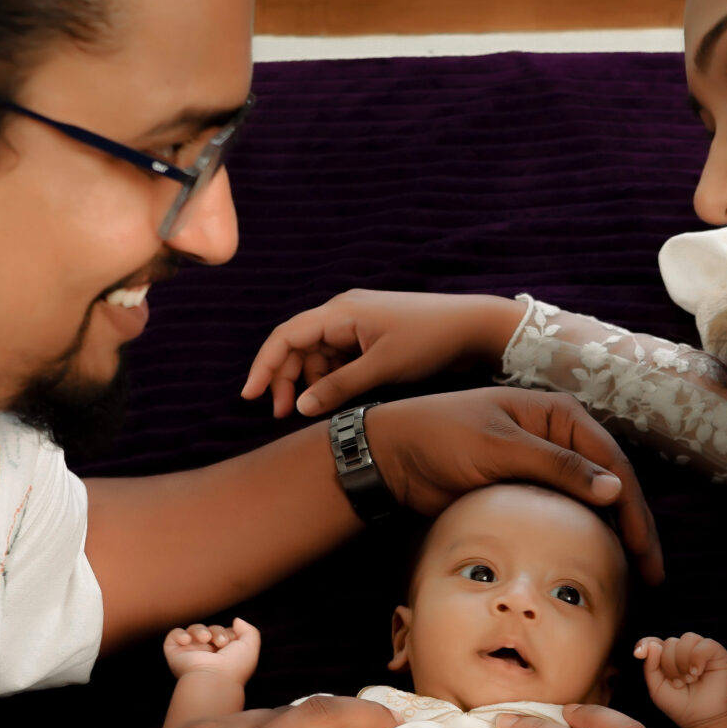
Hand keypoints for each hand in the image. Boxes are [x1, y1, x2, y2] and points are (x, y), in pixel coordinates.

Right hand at [163, 618, 260, 681]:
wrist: (214, 679)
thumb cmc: (234, 666)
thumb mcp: (250, 646)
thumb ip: (248, 630)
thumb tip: (236, 621)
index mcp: (223, 656)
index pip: (224, 634)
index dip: (228, 633)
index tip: (233, 641)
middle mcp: (206, 656)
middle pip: (210, 630)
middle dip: (217, 631)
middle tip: (221, 643)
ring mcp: (190, 655)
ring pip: (194, 630)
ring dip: (200, 630)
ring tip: (206, 639)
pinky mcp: (175, 654)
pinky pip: (174, 635)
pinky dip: (180, 634)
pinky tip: (188, 640)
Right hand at [241, 290, 526, 418]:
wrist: (476, 327)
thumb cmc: (432, 340)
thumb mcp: (383, 368)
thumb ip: (339, 387)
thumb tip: (301, 406)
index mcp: (341, 312)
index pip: (286, 336)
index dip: (264, 366)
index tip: (250, 396)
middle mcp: (344, 312)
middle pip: (298, 346)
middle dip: (286, 379)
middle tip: (283, 415)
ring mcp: (358, 323)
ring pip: (318, 353)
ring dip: (310, 381)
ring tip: (311, 410)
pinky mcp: (372, 335)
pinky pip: (339, 356)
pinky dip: (332, 377)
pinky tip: (335, 398)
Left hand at [363, 389, 664, 583]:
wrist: (392, 455)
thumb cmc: (441, 437)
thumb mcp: (500, 447)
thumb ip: (557, 466)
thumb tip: (617, 489)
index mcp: (562, 416)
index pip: (614, 465)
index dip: (635, 511)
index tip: (643, 552)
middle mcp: (562, 438)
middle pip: (613, 486)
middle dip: (635, 530)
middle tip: (651, 576)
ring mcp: (546, 465)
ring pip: (594, 505)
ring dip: (614, 538)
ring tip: (632, 578)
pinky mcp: (528, 490)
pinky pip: (567, 516)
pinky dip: (585, 539)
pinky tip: (595, 565)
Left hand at [636, 632, 726, 727]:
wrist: (701, 718)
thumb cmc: (679, 704)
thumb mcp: (657, 688)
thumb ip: (650, 666)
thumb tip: (652, 645)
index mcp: (666, 656)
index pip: (652, 641)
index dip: (644, 644)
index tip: (638, 654)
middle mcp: (683, 650)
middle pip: (669, 642)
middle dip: (669, 665)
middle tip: (678, 684)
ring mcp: (700, 649)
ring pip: (686, 639)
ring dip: (683, 662)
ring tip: (688, 680)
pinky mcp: (717, 653)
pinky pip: (704, 644)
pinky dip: (698, 658)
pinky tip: (697, 672)